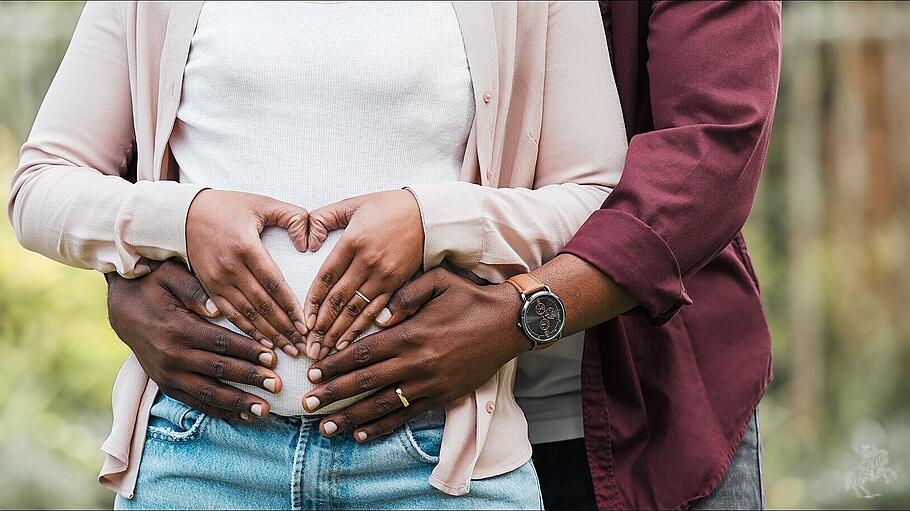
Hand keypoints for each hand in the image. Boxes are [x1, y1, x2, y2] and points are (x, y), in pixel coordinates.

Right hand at [106, 260, 281, 419]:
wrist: (121, 308)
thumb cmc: (152, 287)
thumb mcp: (170, 276)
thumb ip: (195, 289)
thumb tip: (218, 307)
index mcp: (179, 330)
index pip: (221, 343)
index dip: (248, 351)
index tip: (273, 357)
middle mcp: (173, 357)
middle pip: (219, 371)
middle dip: (250, 379)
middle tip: (277, 385)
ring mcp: (168, 375)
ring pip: (208, 394)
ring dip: (237, 404)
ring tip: (264, 410)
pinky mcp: (166, 385)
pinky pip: (195, 402)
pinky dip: (218, 411)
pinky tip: (242, 417)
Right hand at [186, 189, 308, 355]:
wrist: (182, 214)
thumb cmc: (228, 207)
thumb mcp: (263, 203)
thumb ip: (293, 216)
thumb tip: (309, 242)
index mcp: (246, 248)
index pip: (274, 284)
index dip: (291, 307)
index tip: (307, 325)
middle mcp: (230, 268)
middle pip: (262, 305)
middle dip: (284, 328)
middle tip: (303, 345)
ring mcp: (216, 280)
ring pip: (247, 314)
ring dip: (268, 334)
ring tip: (288, 350)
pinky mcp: (207, 287)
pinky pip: (229, 314)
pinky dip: (246, 330)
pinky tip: (262, 343)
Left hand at [300, 267, 529, 440]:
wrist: (509, 324)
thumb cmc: (471, 297)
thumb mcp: (438, 280)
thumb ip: (404, 293)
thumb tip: (377, 314)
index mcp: (410, 333)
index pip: (362, 352)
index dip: (335, 364)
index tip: (313, 372)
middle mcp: (416, 362)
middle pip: (365, 382)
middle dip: (333, 395)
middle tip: (307, 406)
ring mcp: (429, 383)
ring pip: (382, 405)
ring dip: (351, 418)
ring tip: (326, 428)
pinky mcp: (441, 396)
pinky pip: (406, 416)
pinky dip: (382, 427)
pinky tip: (362, 435)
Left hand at [302, 190, 423, 358]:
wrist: (430, 214)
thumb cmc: (389, 207)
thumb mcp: (352, 203)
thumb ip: (323, 218)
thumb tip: (306, 242)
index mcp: (353, 241)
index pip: (326, 277)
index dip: (313, 302)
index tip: (303, 321)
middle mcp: (368, 262)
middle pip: (339, 300)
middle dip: (322, 327)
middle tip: (309, 348)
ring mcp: (384, 276)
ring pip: (356, 310)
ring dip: (339, 333)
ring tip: (325, 352)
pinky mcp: (398, 284)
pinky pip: (377, 310)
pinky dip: (362, 328)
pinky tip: (350, 342)